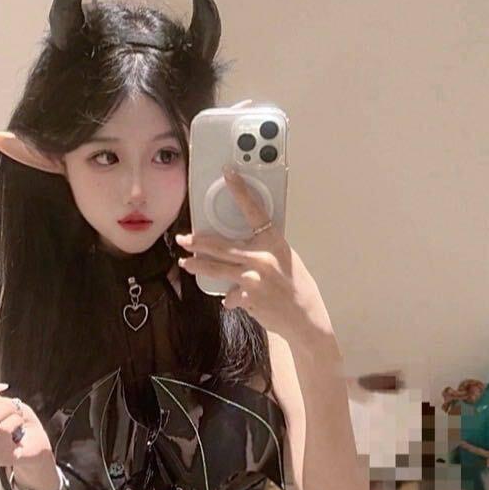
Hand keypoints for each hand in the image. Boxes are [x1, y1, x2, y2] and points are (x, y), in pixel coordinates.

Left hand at [175, 166, 332, 341]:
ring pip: (216, 269)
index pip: (254, 210)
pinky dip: (230, 297)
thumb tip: (241, 243)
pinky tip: (232, 299)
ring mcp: (253, 278)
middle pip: (221, 245)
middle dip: (198, 242)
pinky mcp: (247, 296)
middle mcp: (262, 257)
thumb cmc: (295, 285)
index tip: (228, 173)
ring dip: (198, 266)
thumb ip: (263, 248)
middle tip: (184, 238)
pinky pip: (229, 294)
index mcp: (273, 241)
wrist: (304, 316)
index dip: (240, 190)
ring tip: (186, 263)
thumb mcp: (284, 257)